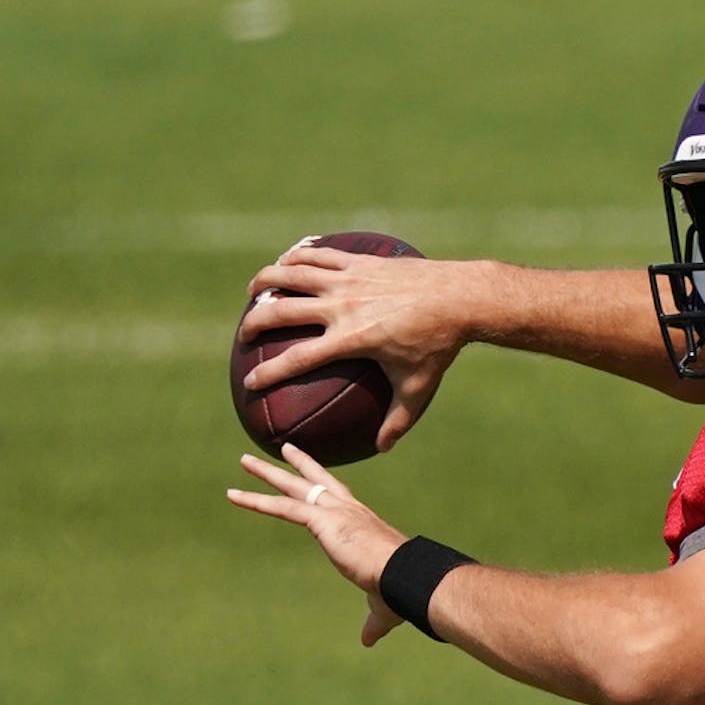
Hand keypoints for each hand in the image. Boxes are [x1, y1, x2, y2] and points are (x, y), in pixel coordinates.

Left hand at [226, 444, 409, 645]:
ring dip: (267, 474)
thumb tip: (368, 640)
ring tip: (244, 461)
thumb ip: (372, 621)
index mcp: (363, 523)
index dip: (324, 486)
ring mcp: (336, 512)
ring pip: (295, 487)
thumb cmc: (400, 589)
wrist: (406, 577)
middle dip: (297, 465)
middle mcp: (349, 510)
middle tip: (281, 450)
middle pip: (316, 481)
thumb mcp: (382, 606)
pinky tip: (233, 495)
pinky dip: (256, 501)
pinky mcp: (323, 521)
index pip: (338, 499)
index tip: (313, 475)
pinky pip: (283, 507)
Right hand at [240, 246, 478, 451]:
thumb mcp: (418, 388)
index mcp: (351, 339)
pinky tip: (288, 261)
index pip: (297, 358)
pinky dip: (298, 256)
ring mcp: (350, 279)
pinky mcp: (360, 260)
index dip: (268, 372)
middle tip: (244, 336)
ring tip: (253, 291)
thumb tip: (382, 449)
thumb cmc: (438, 346)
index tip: (249, 384)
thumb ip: (397, 420)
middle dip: (255, 323)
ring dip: (266, 280)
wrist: (459, 297)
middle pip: (283, 311)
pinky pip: (319, 254)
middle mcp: (343, 306)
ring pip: (293, 273)